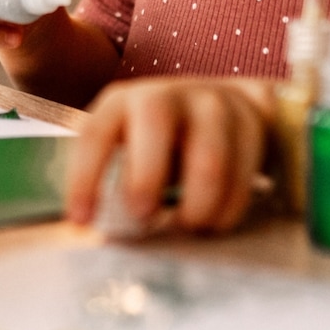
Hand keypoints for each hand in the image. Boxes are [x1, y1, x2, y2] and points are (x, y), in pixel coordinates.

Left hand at [64, 77, 274, 233]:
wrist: (225, 105)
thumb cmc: (160, 142)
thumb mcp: (129, 149)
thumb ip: (114, 184)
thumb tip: (101, 233)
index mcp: (121, 102)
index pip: (95, 134)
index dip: (85, 177)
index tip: (81, 221)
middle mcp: (164, 95)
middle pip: (155, 123)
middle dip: (146, 176)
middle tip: (144, 217)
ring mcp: (210, 105)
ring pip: (209, 158)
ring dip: (198, 204)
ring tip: (189, 226)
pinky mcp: (247, 122)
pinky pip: (242, 174)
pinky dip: (227, 209)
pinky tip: (215, 222)